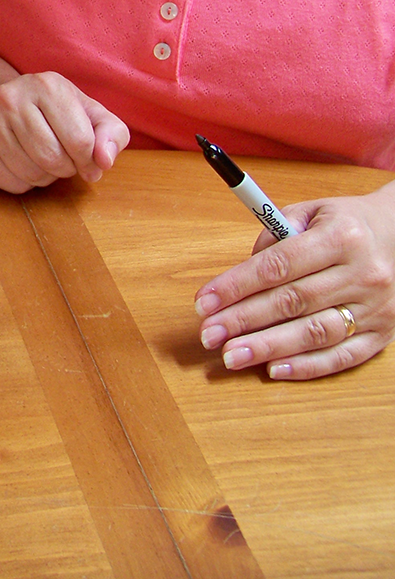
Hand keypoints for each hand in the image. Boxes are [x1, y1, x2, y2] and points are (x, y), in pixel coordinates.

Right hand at [0, 71, 129, 192]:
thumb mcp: (90, 113)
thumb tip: (104, 161)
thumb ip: (111, 134)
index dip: (89, 160)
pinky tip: (23, 164)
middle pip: (53, 160)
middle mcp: (11, 98)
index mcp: (47, 85)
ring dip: (46, 177)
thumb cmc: (56, 112)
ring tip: (42, 160)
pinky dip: (24, 184)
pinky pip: (11, 184)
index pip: (80, 140)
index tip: (88, 161)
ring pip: (32, 175)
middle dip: (66, 168)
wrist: (4, 103)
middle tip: (63, 159)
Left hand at [195, 188, 394, 378]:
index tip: (204, 302)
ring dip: (267, 347)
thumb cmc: (345, 224)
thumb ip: (273, 236)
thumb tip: (240, 273)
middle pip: (292, 302)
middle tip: (208, 335)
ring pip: (315, 333)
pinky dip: (306, 367)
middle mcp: (362, 274)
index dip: (236, 285)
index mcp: (341, 238)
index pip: (278, 266)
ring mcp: (377, 308)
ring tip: (231, 355)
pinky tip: (273, 369)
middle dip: (243, 320)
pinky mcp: (384, 334)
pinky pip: (343, 357)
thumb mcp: (310, 212)